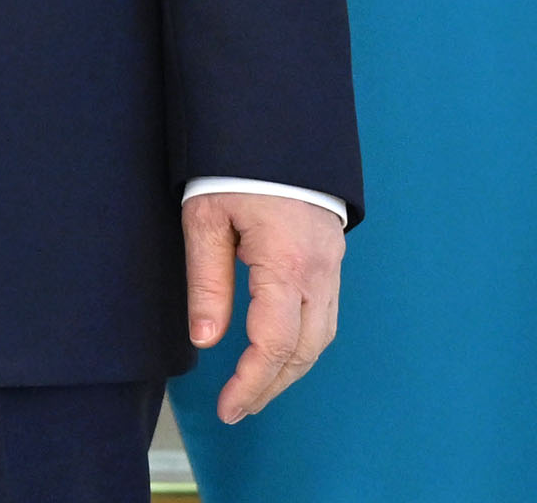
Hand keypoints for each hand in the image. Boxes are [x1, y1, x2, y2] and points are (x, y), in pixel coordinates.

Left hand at [184, 188, 344, 422]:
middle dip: (271, 385)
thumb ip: (207, 281)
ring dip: (289, 370)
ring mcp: (332, 267)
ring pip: (320, 338)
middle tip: (236, 408)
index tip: (229, 408)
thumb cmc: (235, 168)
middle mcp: (319, 272)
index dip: (252, 383)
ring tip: (253, 389)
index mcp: (287, 262)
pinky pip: (323, 316)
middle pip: (303, 350)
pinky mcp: (332, 261)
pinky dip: (302, 344)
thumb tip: (205, 340)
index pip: (275, 343)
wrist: (278, 129)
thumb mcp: (206, 218)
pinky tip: (277, 353)